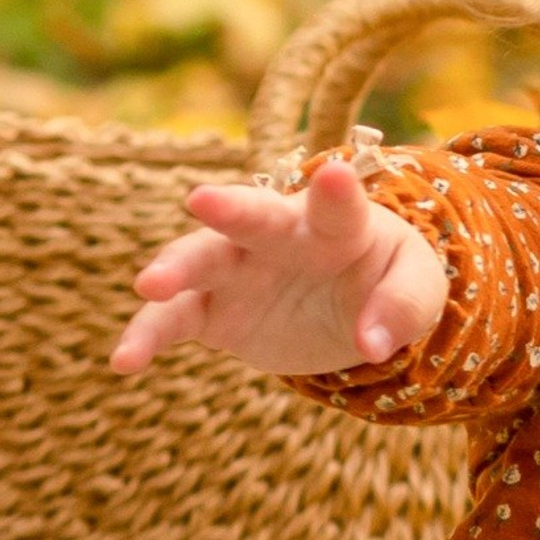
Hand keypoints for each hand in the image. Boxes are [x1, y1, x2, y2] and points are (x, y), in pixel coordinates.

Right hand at [109, 158, 448, 377]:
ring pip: (199, 261)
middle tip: (201, 200)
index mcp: (336, 223)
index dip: (336, 193)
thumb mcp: (416, 290)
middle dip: (229, 209)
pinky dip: (147, 337)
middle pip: (251, 218)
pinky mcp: (210, 312)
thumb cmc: (382, 282)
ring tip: (149, 285)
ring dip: (174, 270)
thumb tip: (371, 344)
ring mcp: (238, 270)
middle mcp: (278, 236)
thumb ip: (404, 307)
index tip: (336, 178)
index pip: (337, 206)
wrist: (344, 307)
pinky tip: (123, 361)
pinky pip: (172, 320)